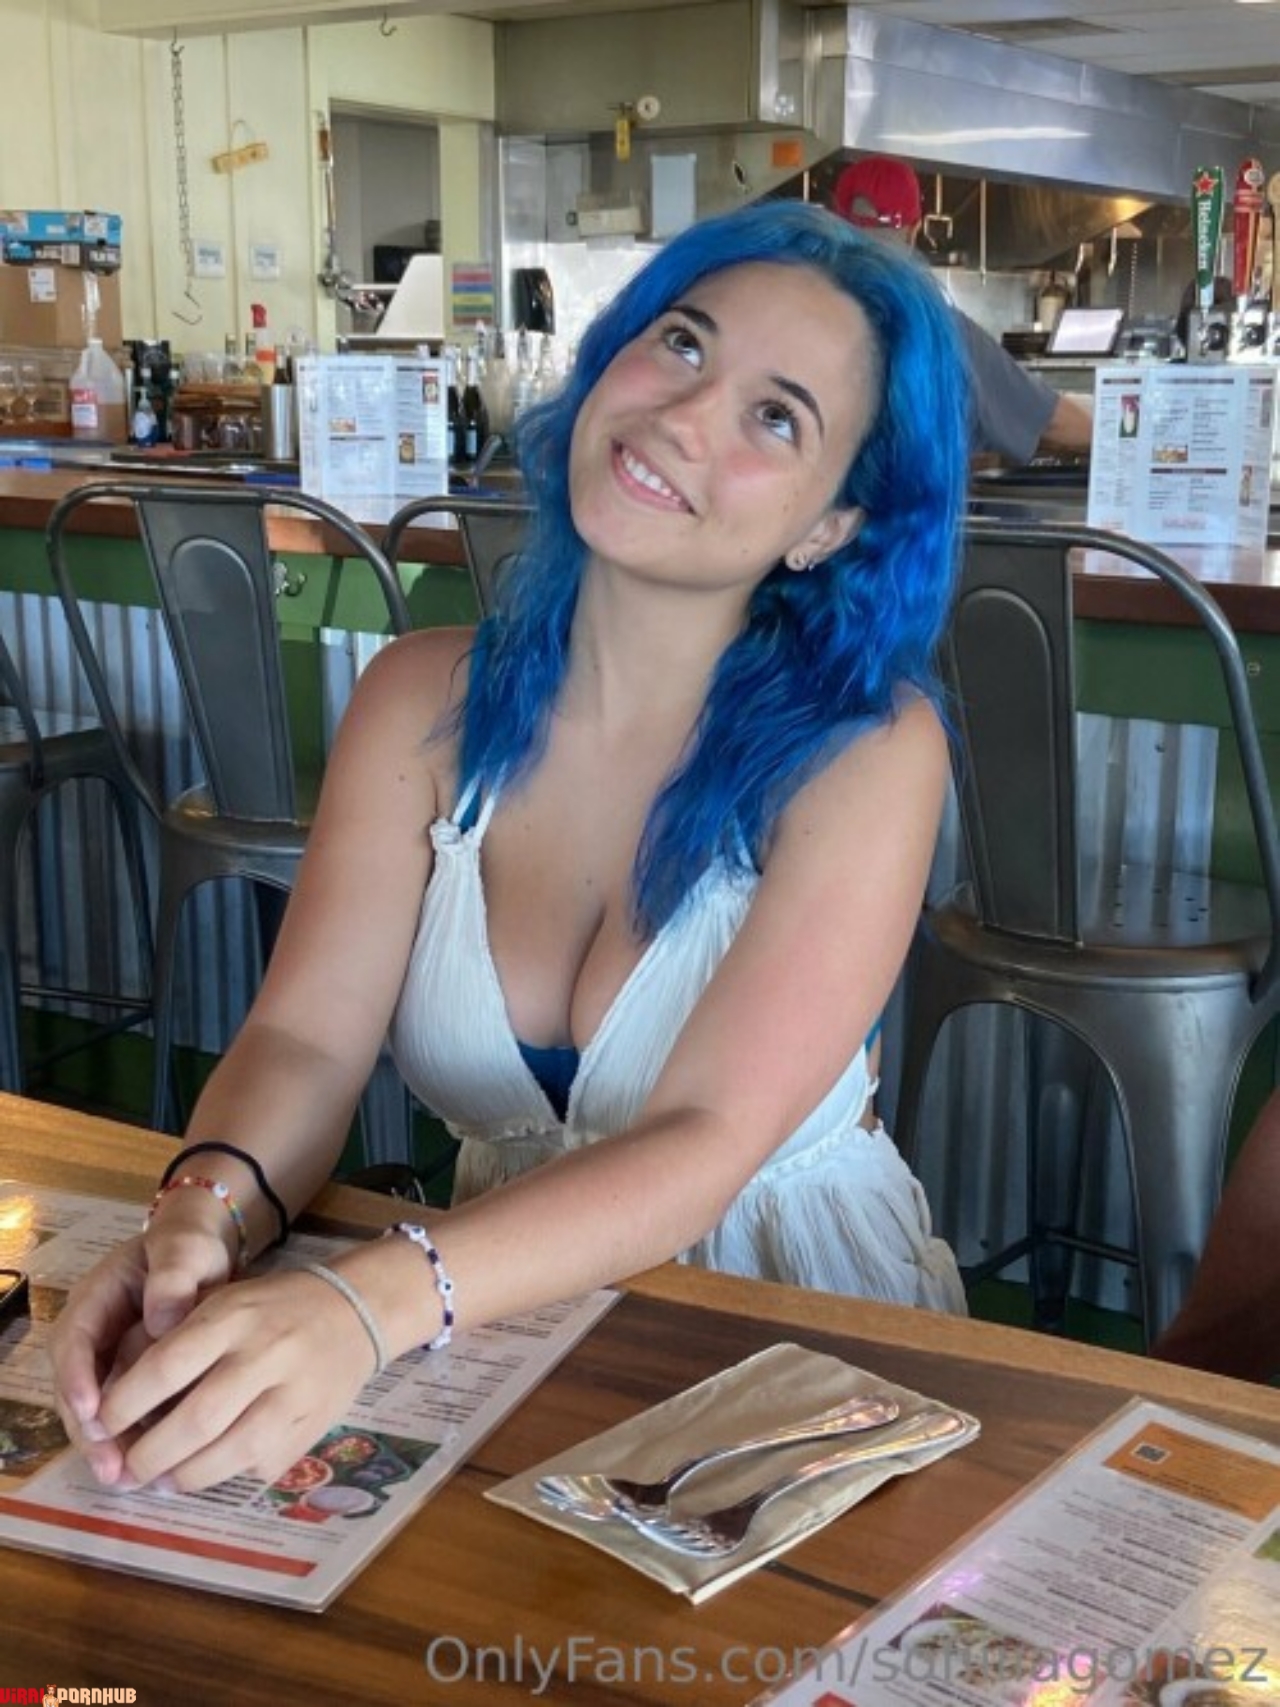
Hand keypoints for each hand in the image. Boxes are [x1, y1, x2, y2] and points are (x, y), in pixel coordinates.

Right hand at [49, 1212, 234, 1486]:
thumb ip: (174, 1276)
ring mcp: (107, 1358)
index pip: (74, 1339)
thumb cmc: (191, 1245)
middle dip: (89, 1429)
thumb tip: (161, 1322)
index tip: (91, 1410)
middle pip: (76, 1385)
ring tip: (124, 1480)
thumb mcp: (186, 1249)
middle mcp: (93, 1333)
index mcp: (96, 1297)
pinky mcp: (128, 1378)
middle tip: (110, 1465)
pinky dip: (128, 1440)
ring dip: (105, 1445)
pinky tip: (145, 1470)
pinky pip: (120, 1412)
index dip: (78, 1377)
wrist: (202, 1250)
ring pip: (94, 1408)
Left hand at [91, 1266, 378, 1492]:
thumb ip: (176, 1344)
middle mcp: (265, 1353)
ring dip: (182, 1478)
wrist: (356, 1311)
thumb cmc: (273, 1307)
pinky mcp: (312, 1427)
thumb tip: (121, 1408)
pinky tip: (211, 1468)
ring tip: (161, 1479)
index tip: (102, 1424)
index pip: (166, 1366)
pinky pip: (259, 1467)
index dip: (124, 1404)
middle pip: (195, 1421)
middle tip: (125, 1469)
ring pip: (228, 1455)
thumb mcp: (223, 1302)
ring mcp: (295, 1394)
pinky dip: (227, 1475)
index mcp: (234, 1315)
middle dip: (148, 1456)